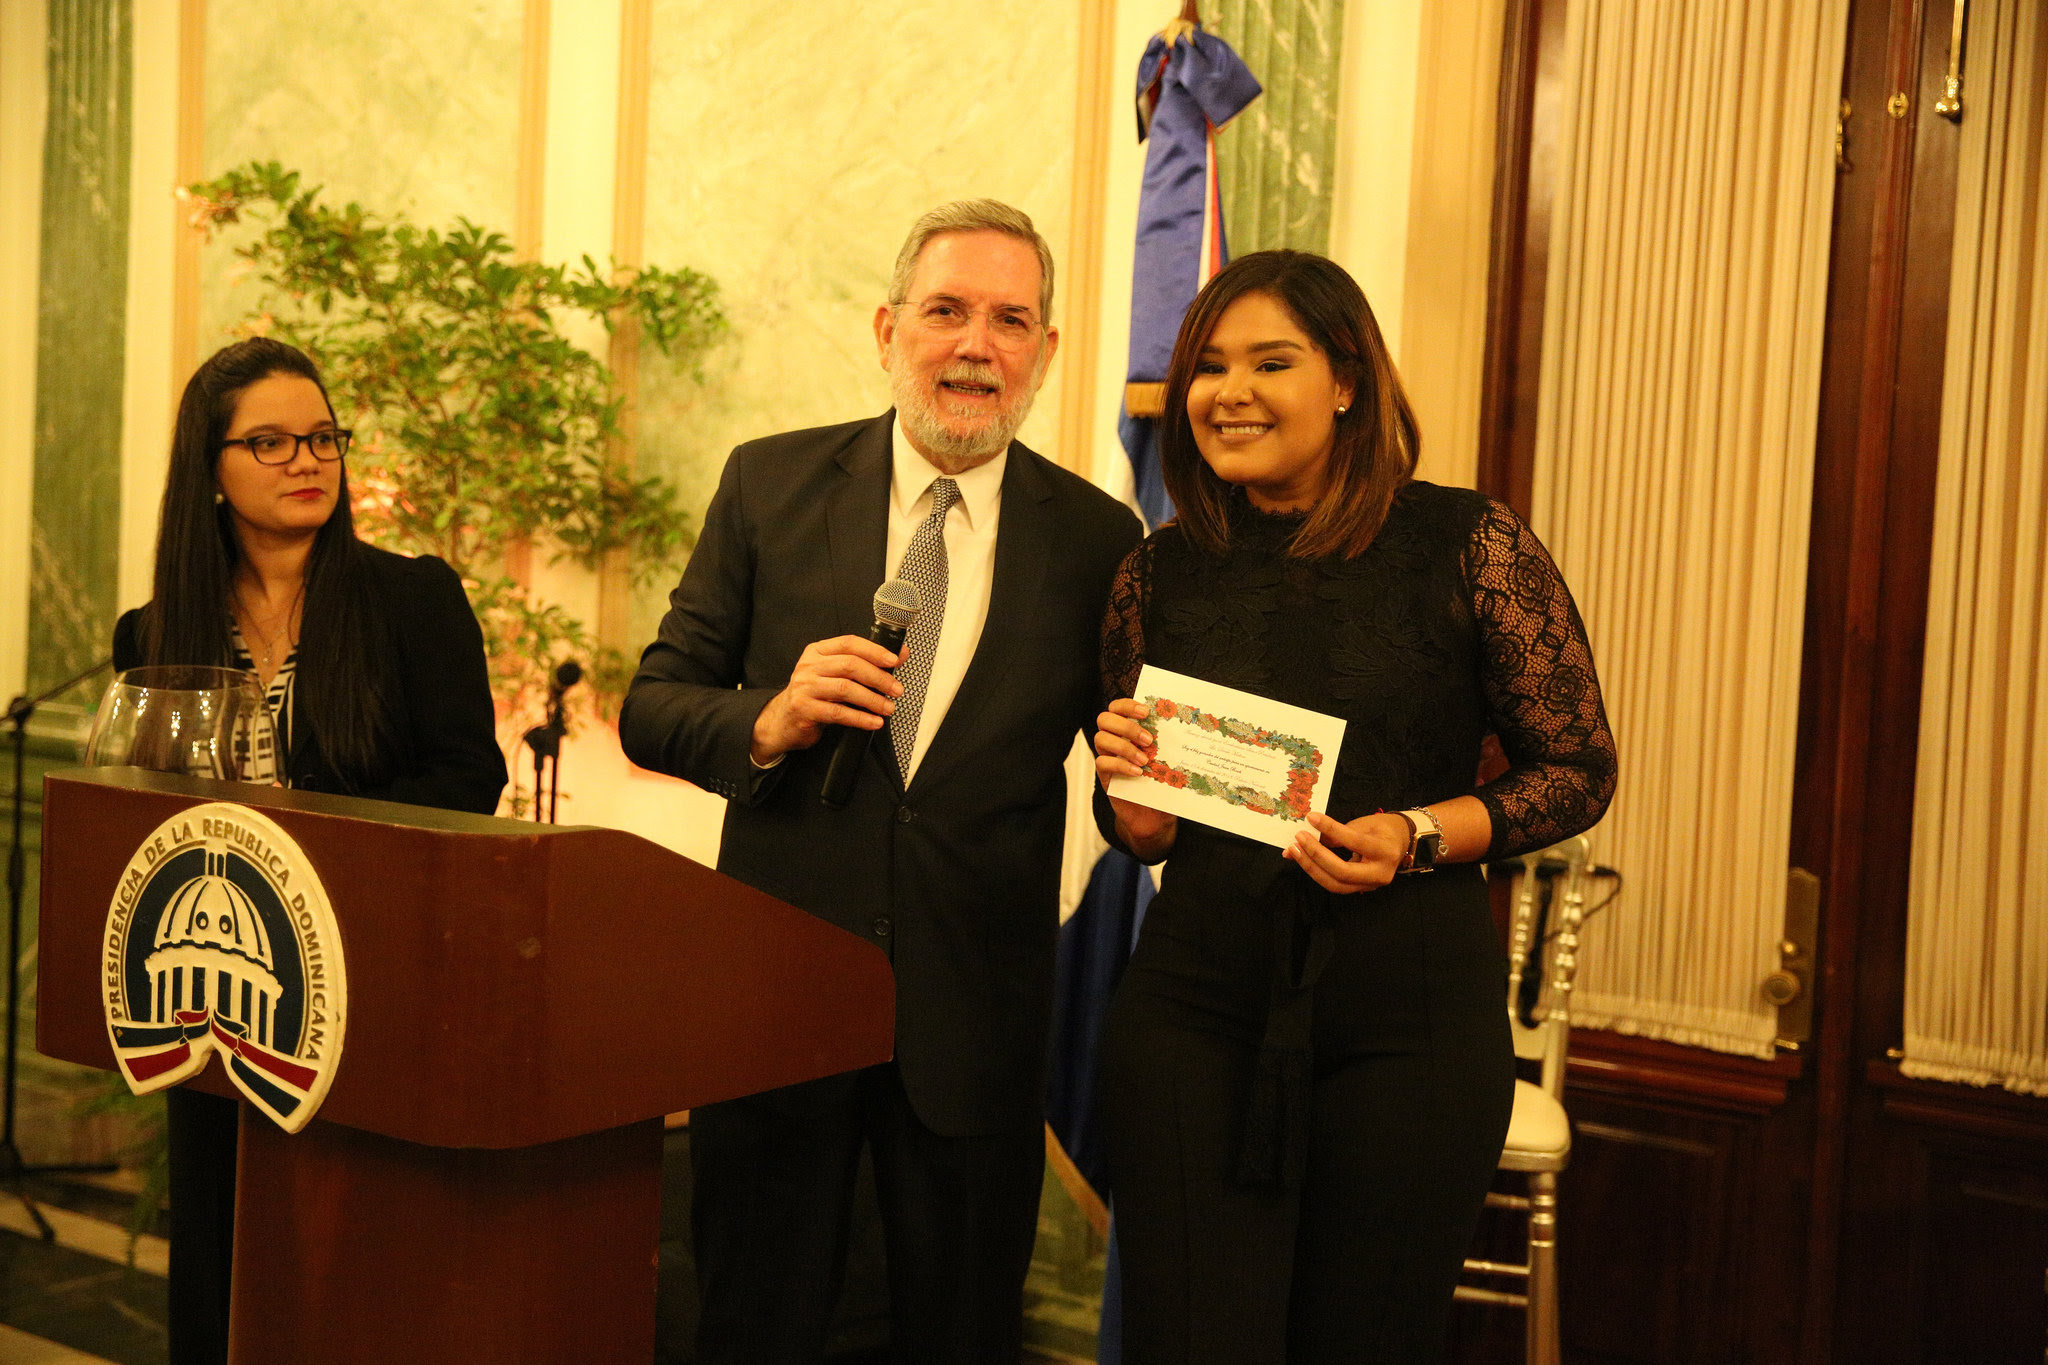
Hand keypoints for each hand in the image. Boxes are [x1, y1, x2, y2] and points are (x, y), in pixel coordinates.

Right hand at [751, 635, 902, 764]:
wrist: (783, 720)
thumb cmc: (814, 695)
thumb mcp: (835, 675)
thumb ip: (865, 663)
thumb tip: (900, 655)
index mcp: (817, 652)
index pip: (849, 643)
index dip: (874, 650)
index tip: (894, 660)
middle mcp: (809, 666)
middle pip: (850, 665)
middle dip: (878, 677)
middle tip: (896, 689)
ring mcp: (805, 687)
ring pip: (845, 689)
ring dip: (872, 699)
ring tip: (888, 707)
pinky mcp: (804, 709)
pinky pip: (838, 713)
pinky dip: (860, 718)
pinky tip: (873, 722)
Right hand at [1094, 698, 1176, 856]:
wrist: (1153, 815)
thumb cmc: (1161, 782)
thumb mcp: (1167, 759)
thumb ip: (1168, 741)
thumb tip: (1189, 724)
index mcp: (1127, 729)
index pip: (1117, 707)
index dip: (1127, 705)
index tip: (1147, 711)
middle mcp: (1113, 739)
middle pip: (1104, 718)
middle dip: (1126, 725)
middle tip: (1148, 738)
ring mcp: (1107, 756)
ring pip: (1100, 738)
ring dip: (1124, 746)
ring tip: (1145, 758)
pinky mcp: (1104, 775)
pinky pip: (1103, 762)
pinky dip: (1121, 765)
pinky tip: (1138, 773)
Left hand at [1283, 810, 1409, 893]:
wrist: (1400, 844)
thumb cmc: (1383, 830)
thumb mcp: (1364, 824)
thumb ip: (1338, 832)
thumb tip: (1309, 835)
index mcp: (1386, 851)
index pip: (1355, 841)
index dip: (1331, 829)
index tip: (1311, 817)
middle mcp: (1380, 873)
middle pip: (1343, 872)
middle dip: (1316, 855)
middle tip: (1298, 839)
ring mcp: (1370, 886)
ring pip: (1335, 884)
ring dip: (1311, 867)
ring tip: (1294, 850)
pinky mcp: (1360, 889)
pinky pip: (1335, 884)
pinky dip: (1317, 872)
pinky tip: (1303, 859)